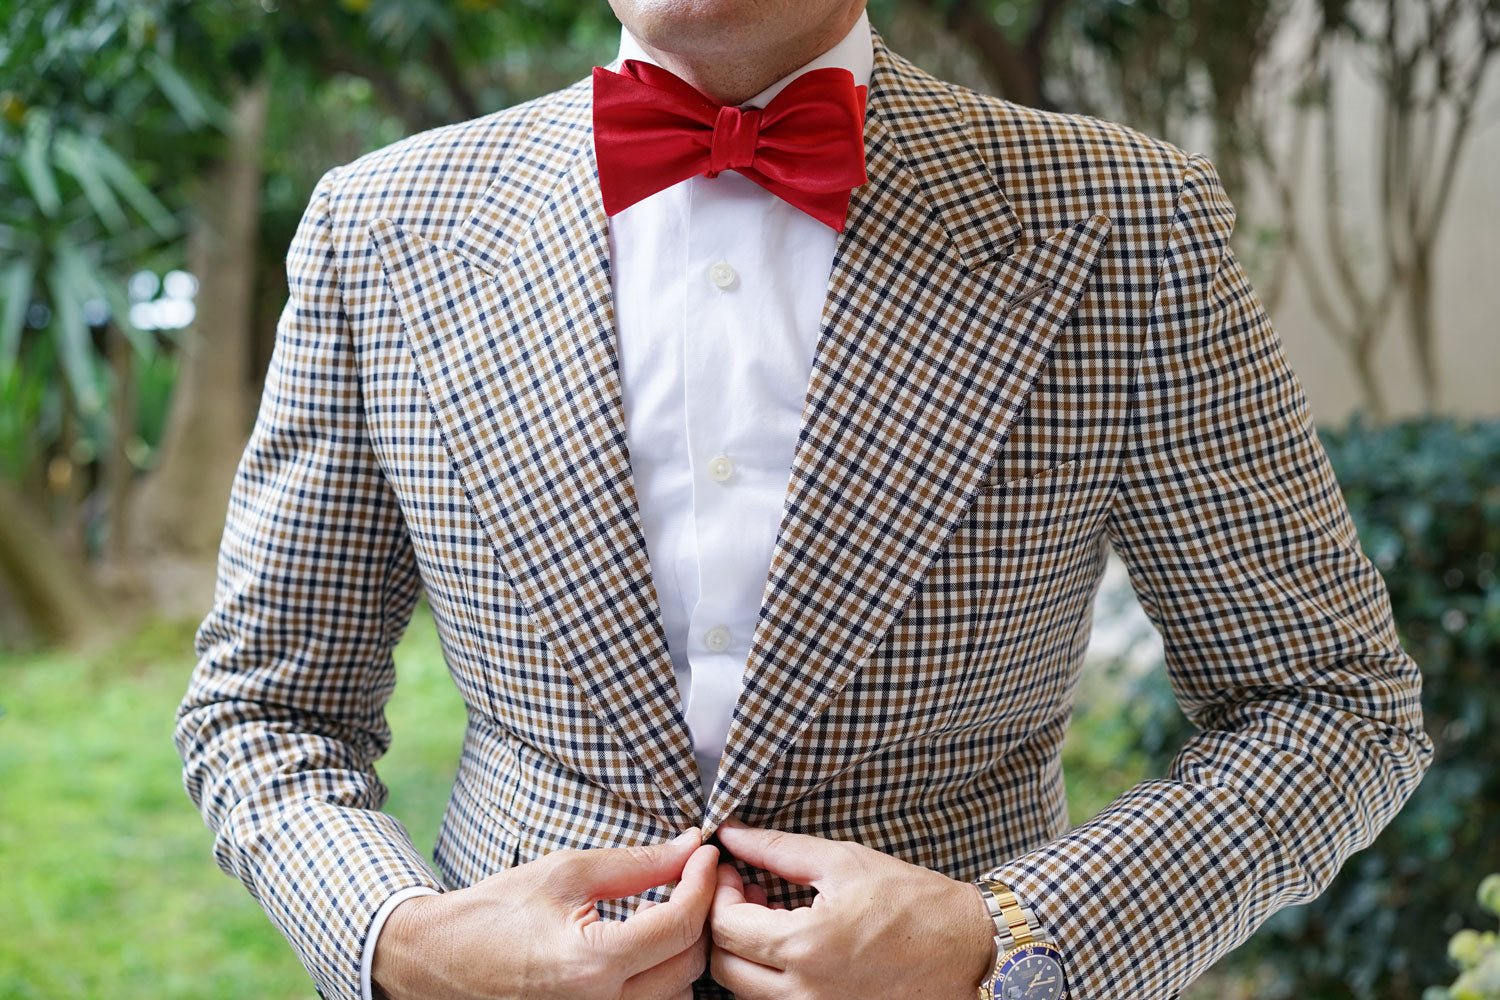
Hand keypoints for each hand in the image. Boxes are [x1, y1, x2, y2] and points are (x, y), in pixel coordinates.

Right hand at [373, 829, 717, 999]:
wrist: (438, 960)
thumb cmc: (495, 913)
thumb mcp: (566, 873)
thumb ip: (636, 864)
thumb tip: (688, 848)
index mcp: (592, 965)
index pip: (680, 924)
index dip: (702, 882)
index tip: (706, 854)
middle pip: (690, 964)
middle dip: (700, 915)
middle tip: (694, 877)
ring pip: (678, 994)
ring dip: (682, 951)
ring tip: (666, 911)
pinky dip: (660, 978)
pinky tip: (645, 945)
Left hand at [709, 821, 995, 998]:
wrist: (967, 946)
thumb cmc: (911, 900)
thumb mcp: (841, 861)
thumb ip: (776, 848)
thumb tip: (731, 834)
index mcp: (805, 946)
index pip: (723, 927)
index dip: (718, 892)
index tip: (733, 870)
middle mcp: (803, 992)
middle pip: (723, 966)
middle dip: (722, 924)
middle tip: (745, 891)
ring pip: (745, 990)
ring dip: (744, 951)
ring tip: (771, 914)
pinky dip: (769, 973)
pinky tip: (791, 941)